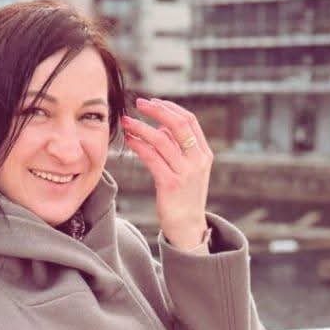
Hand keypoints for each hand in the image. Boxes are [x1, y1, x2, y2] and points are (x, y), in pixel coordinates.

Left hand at [120, 97, 213, 249]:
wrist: (187, 227)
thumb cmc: (183, 196)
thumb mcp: (187, 169)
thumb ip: (177, 147)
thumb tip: (160, 124)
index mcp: (204, 153)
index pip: (189, 120)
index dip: (170, 108)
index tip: (153, 102)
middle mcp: (197, 161)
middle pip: (178, 125)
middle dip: (157, 110)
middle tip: (138, 103)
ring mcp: (185, 173)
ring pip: (161, 140)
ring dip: (141, 127)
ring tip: (126, 122)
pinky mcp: (170, 184)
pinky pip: (151, 158)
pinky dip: (138, 146)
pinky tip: (128, 141)